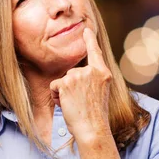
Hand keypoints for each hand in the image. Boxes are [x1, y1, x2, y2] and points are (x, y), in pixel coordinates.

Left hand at [50, 28, 112, 142]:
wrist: (93, 129)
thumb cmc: (95, 116)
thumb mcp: (100, 93)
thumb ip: (93, 80)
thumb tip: (77, 74)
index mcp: (103, 74)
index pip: (95, 52)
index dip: (89, 40)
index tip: (86, 29)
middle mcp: (92, 71)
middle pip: (73, 72)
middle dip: (71, 86)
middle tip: (81, 103)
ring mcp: (79, 75)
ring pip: (63, 80)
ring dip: (64, 93)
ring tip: (75, 105)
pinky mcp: (67, 82)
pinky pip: (55, 86)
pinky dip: (57, 96)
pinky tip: (67, 105)